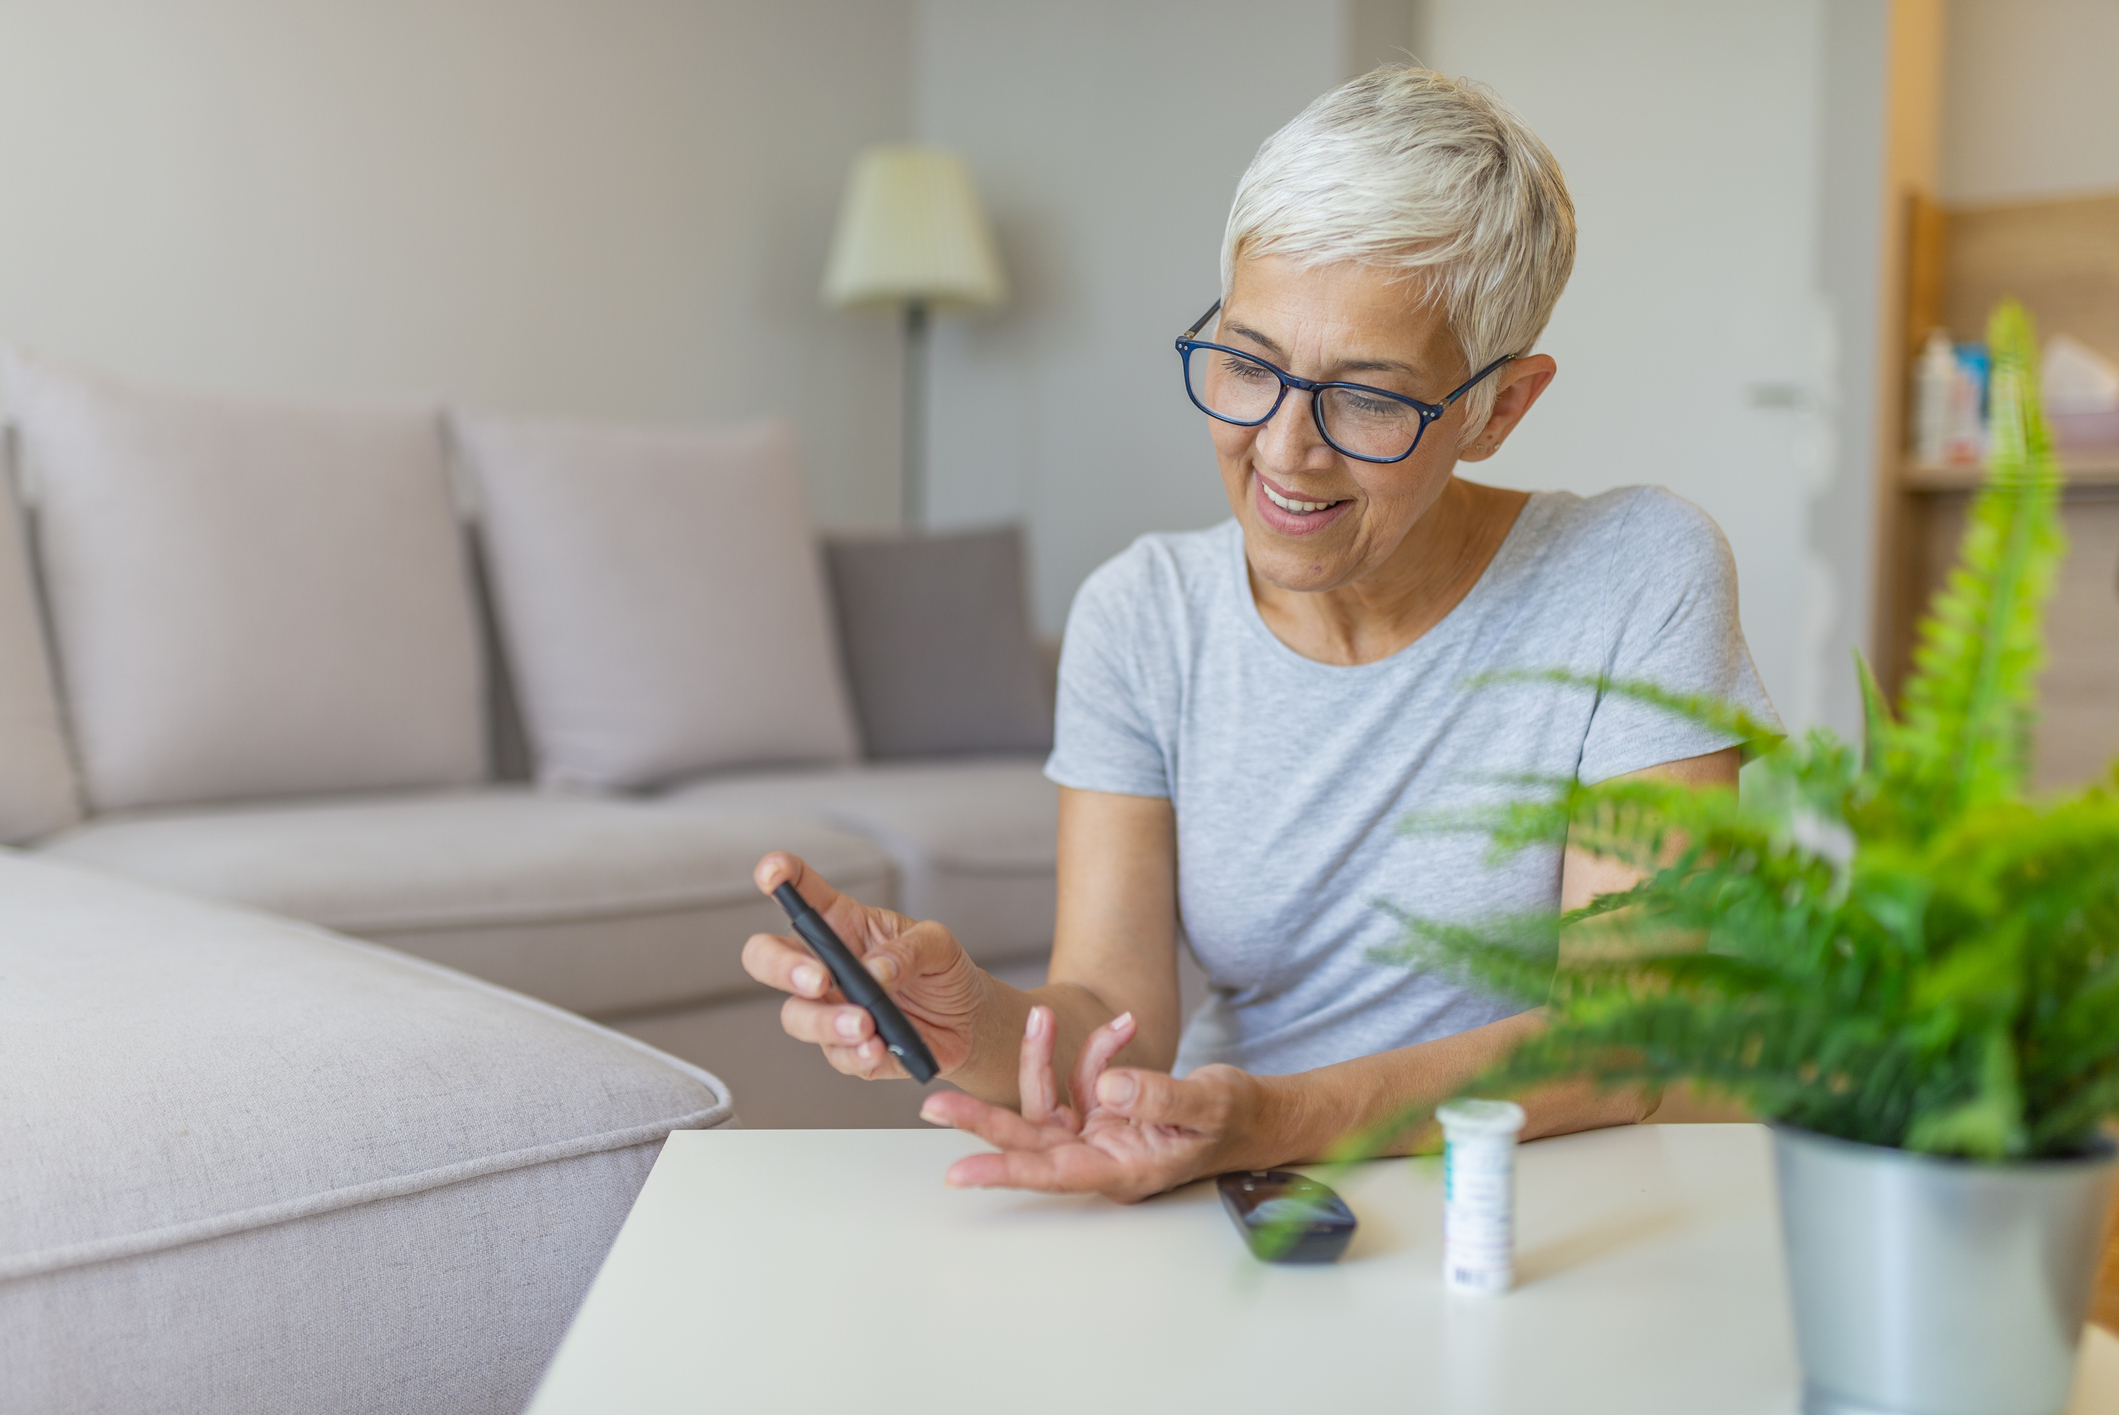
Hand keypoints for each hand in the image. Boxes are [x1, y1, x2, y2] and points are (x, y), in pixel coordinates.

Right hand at [743, 852, 986, 1079]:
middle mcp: (824, 965)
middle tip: (819, 980)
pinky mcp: (845, 1048)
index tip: (772, 874)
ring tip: (866, 1025)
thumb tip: (876, 971)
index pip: (801, 893)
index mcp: (842, 923)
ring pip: (796, 1015)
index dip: (779, 876)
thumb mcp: (939, 944)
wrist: (968, 1024)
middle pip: (767, 958)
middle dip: (780, 967)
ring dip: (826, 1021)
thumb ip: (909, 950)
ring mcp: (829, 1008)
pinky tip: (877, 1049)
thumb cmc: (942, 972)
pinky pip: (835, 1054)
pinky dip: (855, 1053)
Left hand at [918, 1004, 1262, 1202]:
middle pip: (1028, 1139)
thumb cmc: (1236, 1119)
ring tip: (1048, 1016)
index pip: (1051, 1173)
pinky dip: (1092, 1048)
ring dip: (1046, 1055)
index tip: (957, 1173)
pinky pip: (1078, 1077)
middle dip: (982, 1118)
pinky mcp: (1103, 1110)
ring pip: (1049, 1098)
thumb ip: (1159, 1096)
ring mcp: (1099, 1133)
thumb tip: (1110, 1088)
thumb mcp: (1207, 1102)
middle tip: (933, 1104)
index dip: (1003, 1172)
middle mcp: (1102, 1155)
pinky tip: (1119, 1026)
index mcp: (1123, 1170)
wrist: (1255, 1114)